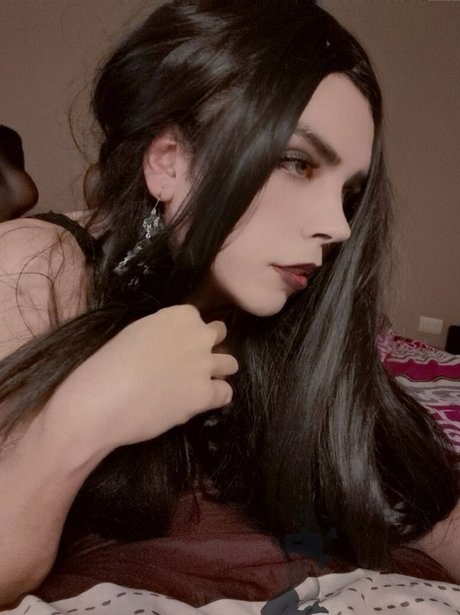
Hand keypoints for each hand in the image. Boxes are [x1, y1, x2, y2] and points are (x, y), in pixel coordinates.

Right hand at [43, 305, 237, 454]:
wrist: (101, 399)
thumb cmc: (108, 365)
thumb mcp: (136, 333)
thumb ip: (162, 335)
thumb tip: (170, 348)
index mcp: (179, 315)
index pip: (197, 319)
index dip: (188, 334)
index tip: (176, 347)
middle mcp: (198, 335)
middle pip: (219, 335)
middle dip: (208, 348)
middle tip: (191, 365)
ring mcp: (204, 365)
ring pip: (230, 363)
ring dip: (218, 372)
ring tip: (199, 384)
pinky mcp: (205, 394)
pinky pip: (225, 393)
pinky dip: (216, 398)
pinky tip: (199, 403)